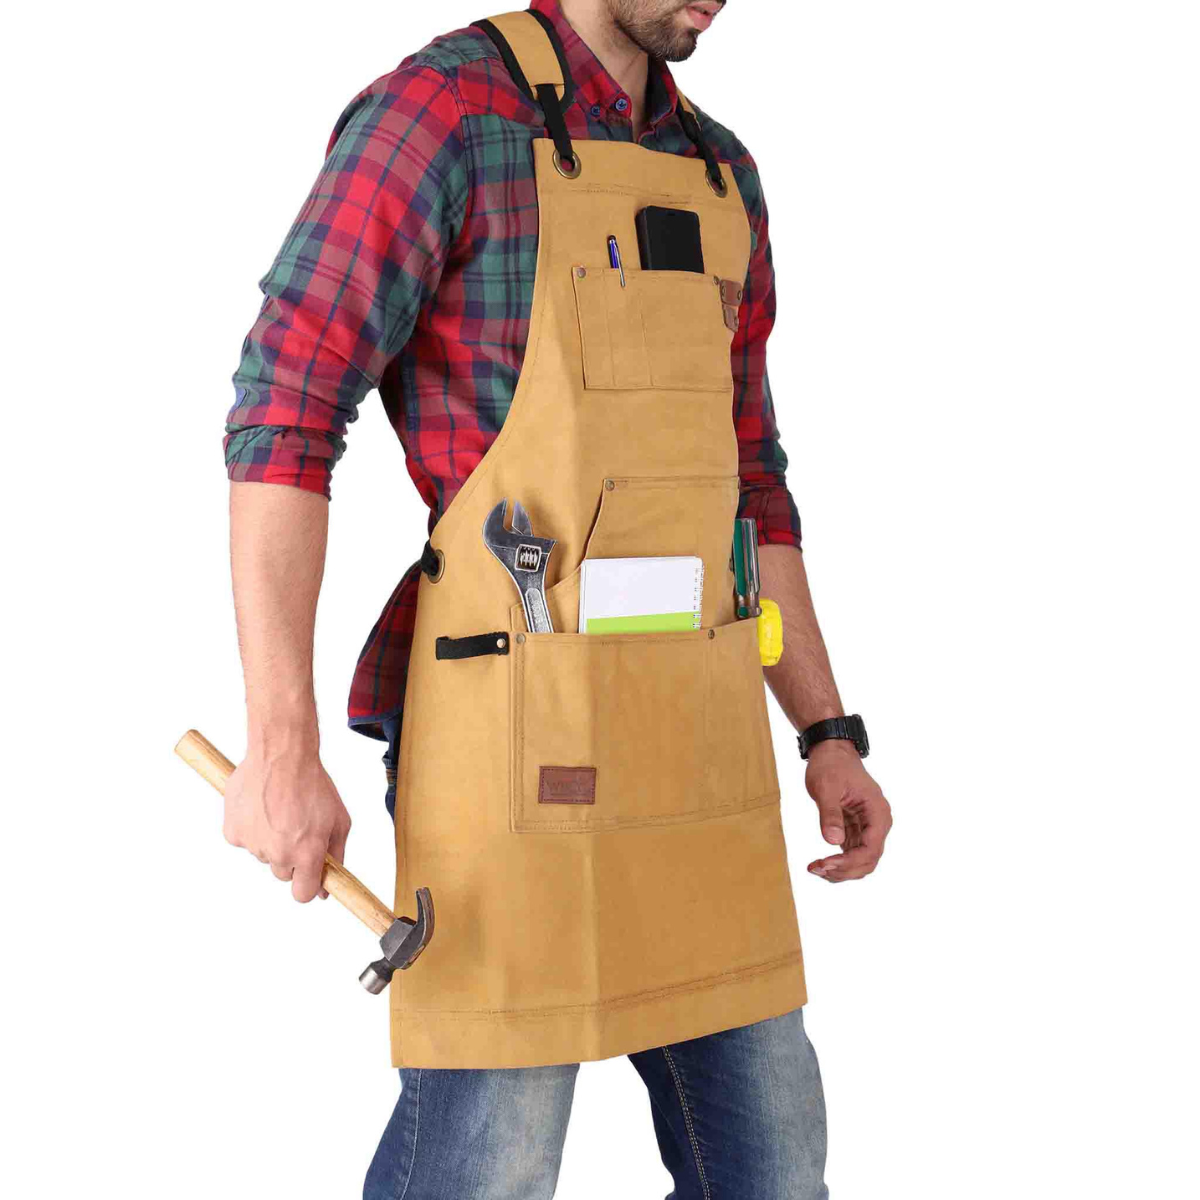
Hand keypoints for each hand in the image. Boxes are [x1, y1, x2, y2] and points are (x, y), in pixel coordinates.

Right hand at [222, 745, 351, 902]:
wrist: (282, 755)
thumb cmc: (313, 784)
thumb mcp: (338, 820)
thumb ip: (335, 856)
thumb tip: (326, 887)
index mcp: (306, 854)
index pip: (302, 894)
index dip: (307, 886)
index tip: (309, 876)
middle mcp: (278, 854)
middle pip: (283, 873)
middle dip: (291, 856)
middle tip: (296, 827)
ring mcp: (253, 845)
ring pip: (263, 854)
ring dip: (271, 839)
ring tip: (280, 809)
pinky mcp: (233, 833)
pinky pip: (245, 840)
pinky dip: (251, 828)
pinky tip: (261, 807)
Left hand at [805, 740, 891, 881]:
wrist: (832, 752)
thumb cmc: (831, 765)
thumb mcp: (826, 787)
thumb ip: (830, 814)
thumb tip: (832, 841)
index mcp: (877, 812)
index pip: (870, 849)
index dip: (849, 862)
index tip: (825, 863)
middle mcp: (877, 823)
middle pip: (868, 860)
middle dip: (844, 870)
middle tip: (816, 869)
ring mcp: (868, 827)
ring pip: (861, 861)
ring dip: (841, 871)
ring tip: (815, 868)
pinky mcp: (857, 829)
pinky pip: (852, 854)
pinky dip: (838, 863)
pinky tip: (821, 864)